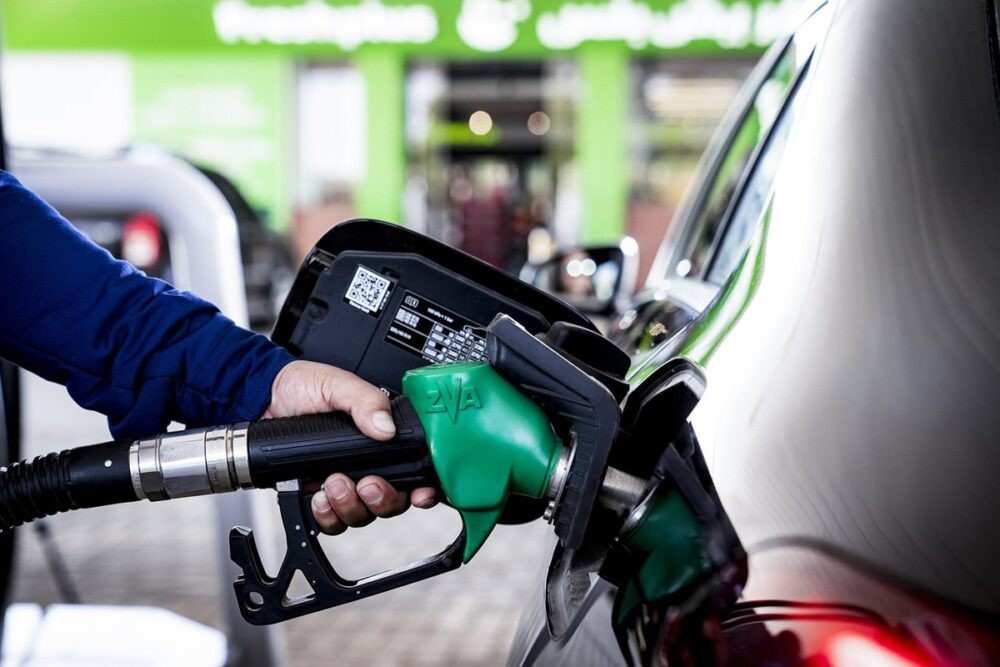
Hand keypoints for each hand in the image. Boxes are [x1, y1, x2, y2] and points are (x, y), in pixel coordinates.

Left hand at [265, 360, 436, 534]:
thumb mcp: (337, 384)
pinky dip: (328, 515)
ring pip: (365, 514)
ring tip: (333, 482)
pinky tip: (319, 496)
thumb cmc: (302, 387)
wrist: (262, 401)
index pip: (416, 469)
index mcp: (383, 437)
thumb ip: (365, 401)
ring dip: (351, 505)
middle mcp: (370, 464)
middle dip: (383, 499)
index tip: (421, 494)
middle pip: (394, 500)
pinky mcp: (320, 495)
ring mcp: (346, 482)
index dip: (424, 488)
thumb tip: (386, 427)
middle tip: (367, 483)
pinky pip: (333, 521)